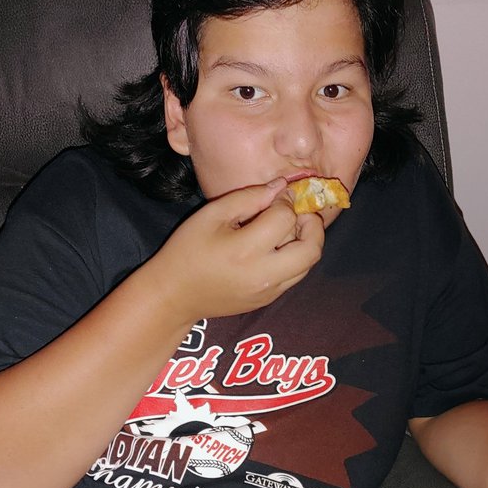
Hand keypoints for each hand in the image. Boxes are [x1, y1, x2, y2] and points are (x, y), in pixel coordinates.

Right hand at [159, 177, 324, 322]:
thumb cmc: (188, 250)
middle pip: (311, 249)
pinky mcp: (268, 300)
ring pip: (308, 265)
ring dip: (306, 243)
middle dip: (313, 225)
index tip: (276, 196)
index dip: (285, 201)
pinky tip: (277, 247)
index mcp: (246, 250)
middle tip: (300, 213)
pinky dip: (294, 258)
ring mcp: (269, 291)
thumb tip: (280, 186)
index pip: (285, 219)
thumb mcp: (211, 215)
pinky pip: (295, 276)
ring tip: (289, 229)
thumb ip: (248, 197)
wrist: (175, 295)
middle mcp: (264, 274)